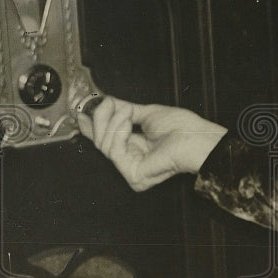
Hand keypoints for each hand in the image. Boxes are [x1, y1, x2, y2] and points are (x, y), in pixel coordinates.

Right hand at [75, 96, 226, 191]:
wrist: (195, 136)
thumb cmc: (181, 127)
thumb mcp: (146, 113)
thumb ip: (123, 110)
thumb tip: (104, 103)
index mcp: (134, 149)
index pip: (105, 139)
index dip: (91, 125)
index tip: (81, 111)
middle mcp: (130, 161)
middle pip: (99, 142)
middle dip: (100, 119)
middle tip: (106, 103)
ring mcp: (131, 171)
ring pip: (103, 145)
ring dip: (113, 121)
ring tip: (128, 112)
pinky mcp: (133, 175)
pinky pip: (113, 150)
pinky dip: (119, 131)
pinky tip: (129, 123)